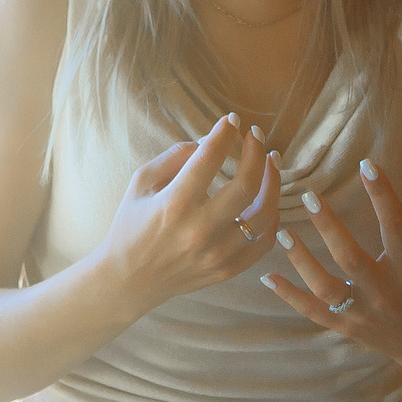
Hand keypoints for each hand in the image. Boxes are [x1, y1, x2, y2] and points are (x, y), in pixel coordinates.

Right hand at [95, 114, 281, 312]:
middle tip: (256, 136)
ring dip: (273, 182)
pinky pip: (264, 242)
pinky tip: (268, 199)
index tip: (232, 121)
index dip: (225, 133)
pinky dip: (271, 217)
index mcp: (174, 204)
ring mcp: (217, 253)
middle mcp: (199, 230)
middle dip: (256, 152)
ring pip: (264, 214)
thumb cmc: (130, 226)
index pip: (209, 159)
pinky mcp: (227, 270)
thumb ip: (175, 157)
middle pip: (246, 185)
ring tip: (270, 162)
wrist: (128, 280)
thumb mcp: (141, 183)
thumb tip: (210, 141)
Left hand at [260, 158, 401, 390]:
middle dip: (329, 227)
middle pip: (351, 258)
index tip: (366, 165)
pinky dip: (290, 296)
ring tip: (282, 233)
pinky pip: (314, 313)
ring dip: (302, 261)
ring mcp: (364, 312)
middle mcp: (385, 291)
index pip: (395, 224)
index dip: (382, 193)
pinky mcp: (348, 327)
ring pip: (327, 288)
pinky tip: (269, 276)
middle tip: (309, 196)